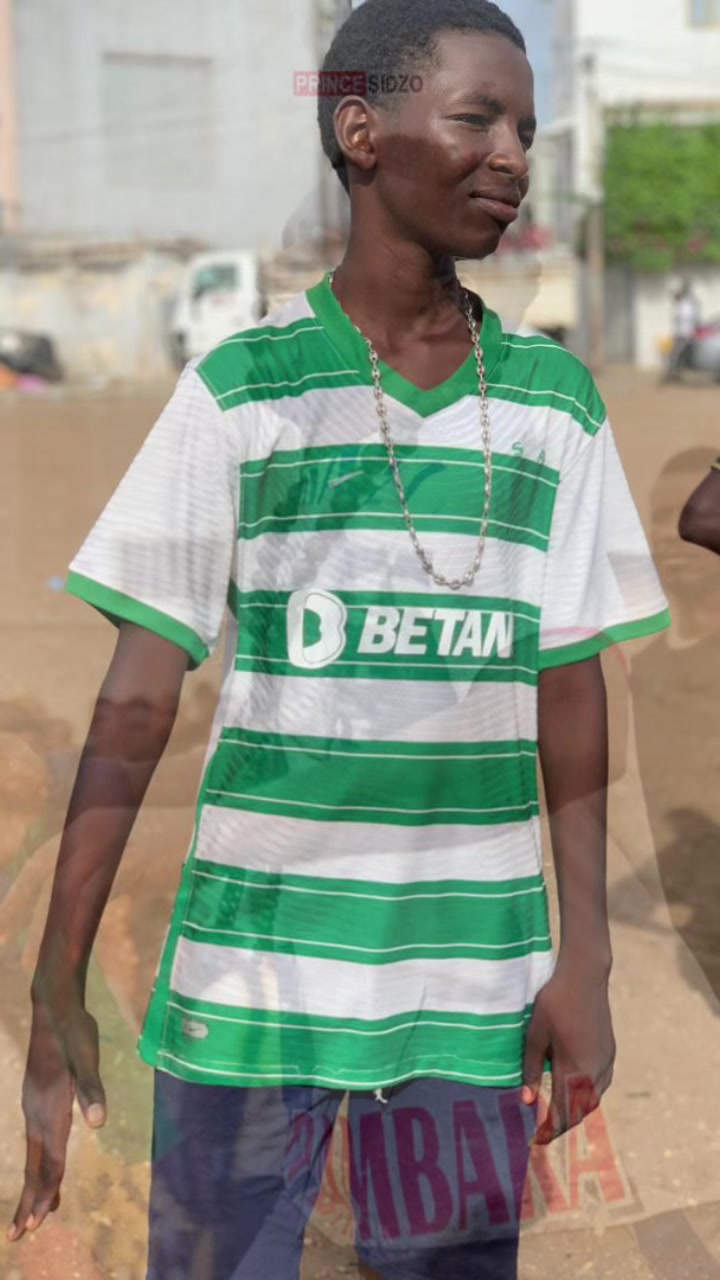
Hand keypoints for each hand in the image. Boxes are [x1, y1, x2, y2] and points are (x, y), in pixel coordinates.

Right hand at [8, 998, 106, 1241]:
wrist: (53, 1007)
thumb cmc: (75, 1031)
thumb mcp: (87, 1057)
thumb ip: (92, 1089)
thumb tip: (99, 1121)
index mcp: (51, 1108)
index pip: (49, 1158)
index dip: (47, 1189)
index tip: (41, 1220)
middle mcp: (38, 1111)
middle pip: (35, 1164)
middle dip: (30, 1199)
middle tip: (21, 1234)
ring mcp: (34, 1105)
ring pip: (33, 1153)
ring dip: (34, 1183)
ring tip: (35, 1212)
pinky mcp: (36, 1097)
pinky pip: (36, 1138)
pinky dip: (39, 1160)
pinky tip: (44, 1162)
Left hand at [520, 958, 614, 1144]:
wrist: (584, 977)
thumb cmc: (554, 1003)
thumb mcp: (534, 1035)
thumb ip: (530, 1070)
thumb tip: (526, 1103)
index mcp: (574, 1070)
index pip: (562, 1113)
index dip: (548, 1131)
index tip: (534, 1141)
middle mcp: (594, 1073)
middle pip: (580, 1112)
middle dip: (561, 1125)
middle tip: (541, 1131)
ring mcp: (606, 1064)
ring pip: (592, 1101)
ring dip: (574, 1112)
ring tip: (555, 1114)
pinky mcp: (611, 1055)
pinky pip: (599, 1086)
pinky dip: (586, 1097)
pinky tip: (573, 1091)